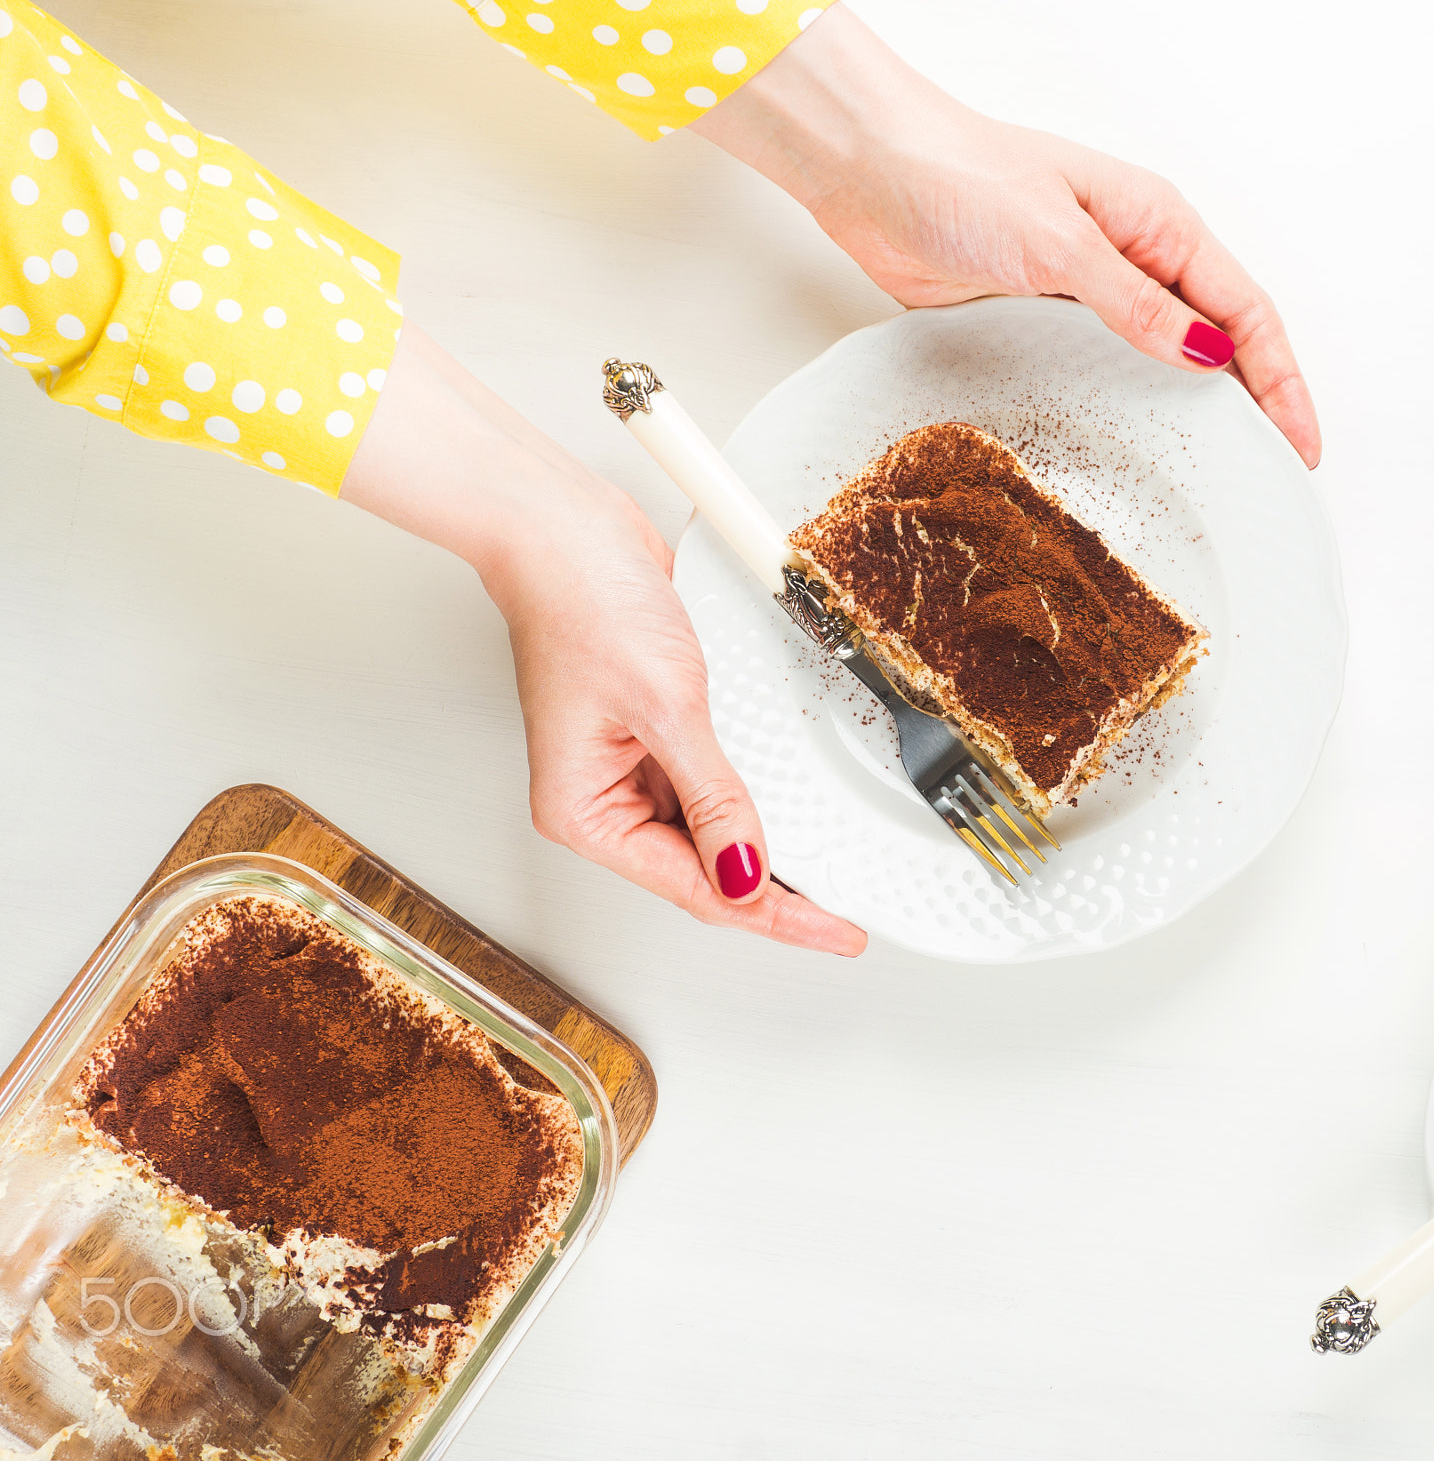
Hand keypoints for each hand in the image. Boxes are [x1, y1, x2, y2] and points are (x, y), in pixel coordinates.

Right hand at [345, 326, 865, 955]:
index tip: (832, 933)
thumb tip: (748, 874)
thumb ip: (716, 797)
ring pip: (710, 836)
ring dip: (763, 852)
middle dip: (772, 897)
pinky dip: (751, 803)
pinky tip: (790, 815)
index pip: (695, 889)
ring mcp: (628, 767)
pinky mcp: (653, 732)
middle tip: (843, 920)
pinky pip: (712, 787)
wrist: (563, 526)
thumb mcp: (666, 706)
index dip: (771, 916)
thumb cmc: (582, 601)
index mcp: (584, 814)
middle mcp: (601, 801)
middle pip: (702, 874)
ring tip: (829, 881)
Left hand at [695, 6, 1321, 467]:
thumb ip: (1133, 304)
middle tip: (1277, 471)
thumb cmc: (960, 174)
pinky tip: (1135, 443)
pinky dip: (1127, 406)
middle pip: (1217, 339)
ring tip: (1222, 471)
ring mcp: (1087, 289)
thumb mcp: (1060, 243)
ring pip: (1162, 359)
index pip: (1246, 312)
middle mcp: (1133, 256)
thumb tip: (1205, 354)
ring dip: (1195, 409)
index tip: (1300, 443)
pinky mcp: (1039, 316)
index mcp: (1158, 224)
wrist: (870, 170)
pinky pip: (1100, 369)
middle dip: (1256, 401)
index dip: (1282, 381)